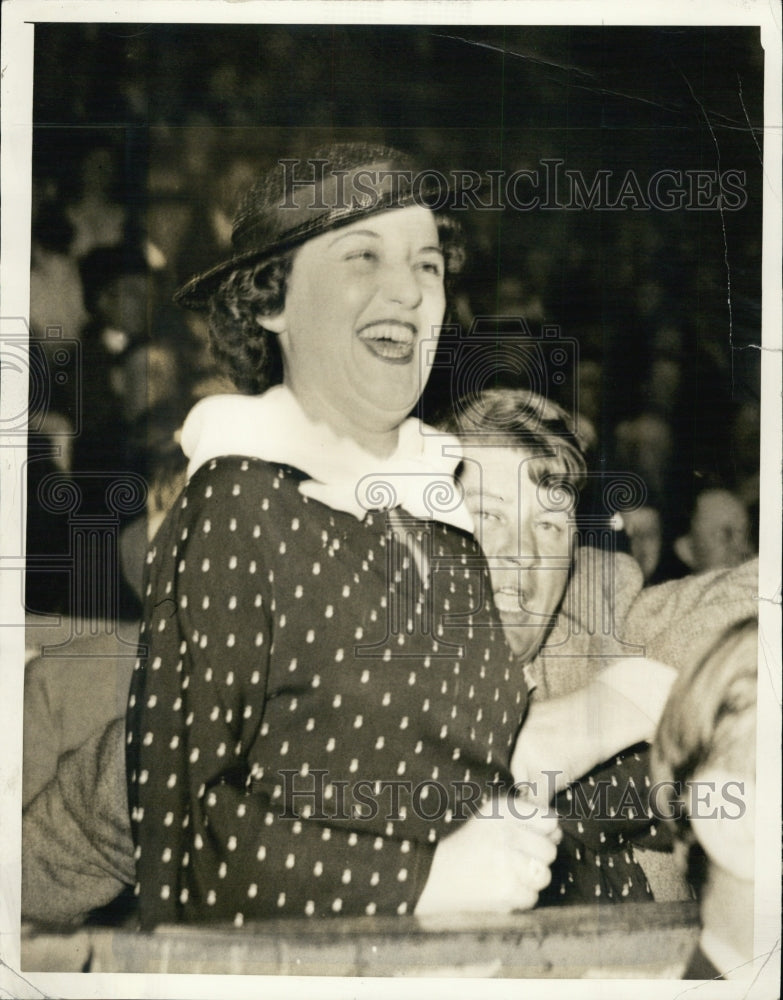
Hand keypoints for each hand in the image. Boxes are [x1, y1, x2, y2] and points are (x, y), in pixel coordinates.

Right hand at [415, 793, 559, 914]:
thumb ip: (524, 816)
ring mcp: (506, 863)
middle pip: (549, 850)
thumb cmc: (467, 844)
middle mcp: (506, 833)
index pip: (549, 820)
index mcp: (502, 811)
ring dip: (529, 879)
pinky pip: (531, 897)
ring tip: (507, 874)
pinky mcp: (505, 891)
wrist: (433, 875)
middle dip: (537, 857)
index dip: (545, 832)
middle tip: (514, 859)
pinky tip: (499, 887)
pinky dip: (518, 897)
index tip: (530, 838)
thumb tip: (557, 832)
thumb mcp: (490, 816)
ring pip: (543, 875)